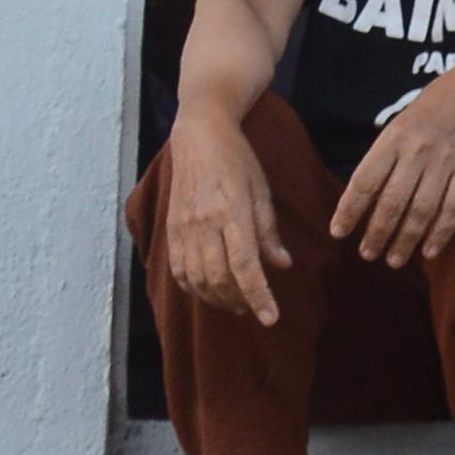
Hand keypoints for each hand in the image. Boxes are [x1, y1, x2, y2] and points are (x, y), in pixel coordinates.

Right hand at [159, 108, 287, 326]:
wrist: (198, 136)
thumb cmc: (237, 160)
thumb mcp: (261, 190)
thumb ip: (269, 231)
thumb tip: (282, 265)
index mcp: (232, 211)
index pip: (245, 265)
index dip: (258, 296)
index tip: (271, 318)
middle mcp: (204, 223)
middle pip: (219, 278)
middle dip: (238, 301)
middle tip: (254, 309)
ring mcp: (184, 227)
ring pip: (196, 279)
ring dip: (216, 298)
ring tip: (235, 303)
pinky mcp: (171, 228)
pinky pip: (178, 269)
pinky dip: (193, 287)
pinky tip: (208, 289)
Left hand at [333, 68, 454, 271]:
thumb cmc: (427, 114)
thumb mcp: (398, 127)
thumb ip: (382, 162)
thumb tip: (360, 204)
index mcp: (393, 138)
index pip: (365, 181)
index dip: (349, 210)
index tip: (338, 232)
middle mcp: (418, 151)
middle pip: (392, 202)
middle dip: (376, 234)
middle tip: (367, 254)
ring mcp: (446, 161)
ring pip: (421, 210)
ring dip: (405, 240)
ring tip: (393, 260)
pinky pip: (454, 207)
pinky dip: (441, 233)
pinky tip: (429, 252)